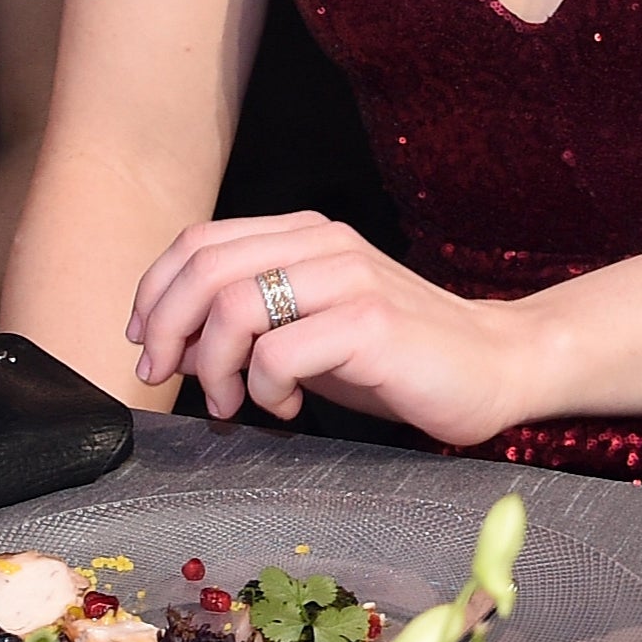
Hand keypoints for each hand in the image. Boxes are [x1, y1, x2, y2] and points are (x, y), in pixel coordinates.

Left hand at [126, 212, 529, 446]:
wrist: (493, 365)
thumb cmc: (395, 355)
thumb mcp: (312, 320)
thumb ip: (253, 312)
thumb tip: (167, 337)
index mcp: (309, 235)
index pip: (200, 241)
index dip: (155, 293)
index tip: (148, 346)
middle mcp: (327, 243)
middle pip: (205, 269)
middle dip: (167, 332)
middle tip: (169, 379)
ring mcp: (352, 279)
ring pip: (233, 307)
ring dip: (213, 368)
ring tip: (235, 402)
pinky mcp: (371, 322)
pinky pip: (280, 353)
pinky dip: (265, 391)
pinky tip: (287, 407)